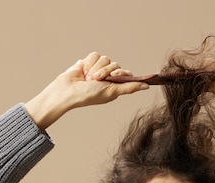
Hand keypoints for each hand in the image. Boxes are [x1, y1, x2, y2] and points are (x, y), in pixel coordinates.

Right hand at [25, 52, 148, 128]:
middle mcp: (108, 77)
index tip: (114, 77)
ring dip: (95, 68)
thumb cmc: (89, 95)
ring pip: (105, 59)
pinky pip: (94, 55)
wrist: (68, 90)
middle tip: (96, 80)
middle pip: (115, 65)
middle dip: (105, 71)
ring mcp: (98, 69)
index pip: (125, 73)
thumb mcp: (112, 92)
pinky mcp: (88, 62)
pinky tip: (82, 71)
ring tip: (87, 78)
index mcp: (115, 85)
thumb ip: (129, 88)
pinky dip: (88, 63)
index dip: (120, 73)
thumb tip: (147, 87)